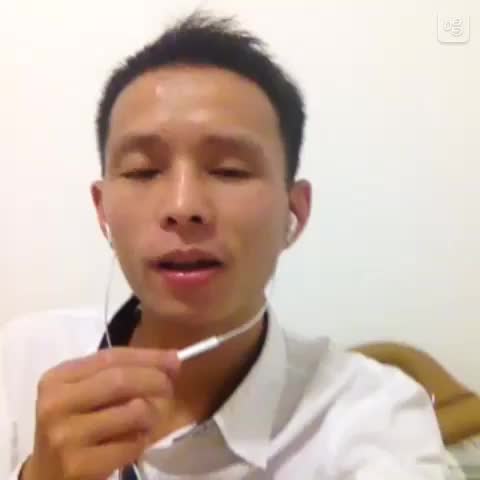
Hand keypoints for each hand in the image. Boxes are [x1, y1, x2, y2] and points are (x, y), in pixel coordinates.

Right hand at [21, 347, 179, 479]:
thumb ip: (121, 373)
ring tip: (146, 421)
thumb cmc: (76, 426)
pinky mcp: (78, 465)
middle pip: (121, 380)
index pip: (110, 357)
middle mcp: (55, 404)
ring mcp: (64, 436)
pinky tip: (132, 442)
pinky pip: (131, 444)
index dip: (147, 356)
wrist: (47, 476)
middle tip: (169, 387)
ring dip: (151, 415)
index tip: (175, 358)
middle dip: (155, 380)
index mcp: (57, 379)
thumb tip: (172, 360)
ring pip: (133, 411)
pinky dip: (141, 441)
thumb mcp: (87, 393)